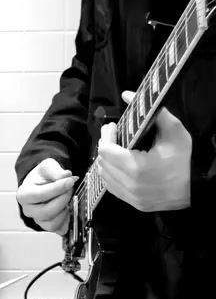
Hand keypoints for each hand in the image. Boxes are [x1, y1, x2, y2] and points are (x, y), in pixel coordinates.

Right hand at [17, 158, 77, 234]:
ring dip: (65, 210)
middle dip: (63, 199)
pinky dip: (66, 219)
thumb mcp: (47, 167)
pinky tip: (68, 207)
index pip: (40, 195)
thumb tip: (66, 175)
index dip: (57, 189)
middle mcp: (28, 210)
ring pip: (52, 222)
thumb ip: (56, 170)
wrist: (43, 184)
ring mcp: (38, 220)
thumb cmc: (42, 176)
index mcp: (23, 195)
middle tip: (71, 188)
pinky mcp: (48, 227)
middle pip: (47, 211)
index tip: (70, 181)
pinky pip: (59, 228)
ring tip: (68, 197)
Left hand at [97, 90, 191, 211]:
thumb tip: (126, 94)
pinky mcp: (133, 204)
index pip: (106, 151)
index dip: (107, 136)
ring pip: (104, 176)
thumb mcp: (173, 131)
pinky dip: (111, 174)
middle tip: (113, 134)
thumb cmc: (183, 158)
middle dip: (105, 145)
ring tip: (115, 148)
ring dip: (106, 160)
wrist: (195, 188)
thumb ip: (151, 112)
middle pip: (102, 162)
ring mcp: (130, 197)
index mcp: (137, 167)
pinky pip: (112, 188)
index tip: (114, 126)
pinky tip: (118, 164)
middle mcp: (130, 185)